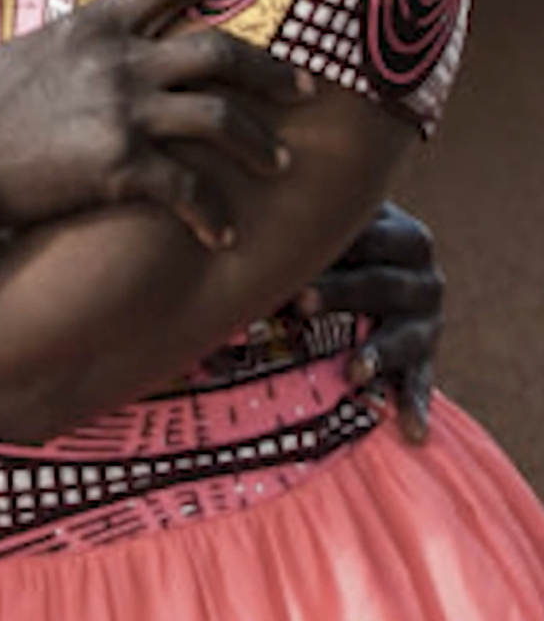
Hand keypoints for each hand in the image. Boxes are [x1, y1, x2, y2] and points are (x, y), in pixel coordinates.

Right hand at [0, 0, 311, 246]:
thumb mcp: (27, 56)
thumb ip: (75, 48)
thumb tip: (95, 44)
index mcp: (93, 27)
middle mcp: (117, 60)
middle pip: (217, 51)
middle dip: (269, 70)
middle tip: (305, 87)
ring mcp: (120, 110)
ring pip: (219, 116)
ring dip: (258, 141)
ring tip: (280, 163)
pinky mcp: (118, 164)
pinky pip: (188, 187)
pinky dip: (213, 213)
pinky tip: (225, 235)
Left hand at [298, 200, 442, 442]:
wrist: (382, 276)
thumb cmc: (337, 247)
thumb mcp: (333, 232)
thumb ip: (304, 229)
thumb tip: (234, 230)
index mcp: (401, 235)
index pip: (370, 233)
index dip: (334, 240)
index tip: (294, 247)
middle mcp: (423, 276)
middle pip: (383, 283)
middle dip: (342, 291)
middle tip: (300, 300)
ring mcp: (426, 320)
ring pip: (405, 337)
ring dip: (378, 353)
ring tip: (353, 371)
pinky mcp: (424, 358)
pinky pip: (421, 383)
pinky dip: (415, 405)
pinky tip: (412, 431)